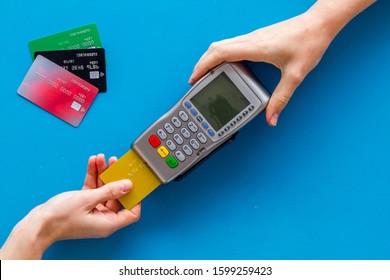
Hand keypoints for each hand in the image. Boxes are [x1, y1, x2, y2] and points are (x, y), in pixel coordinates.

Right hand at [0, 154, 140, 258]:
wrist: (37, 224)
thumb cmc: (60, 218)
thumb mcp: (88, 199)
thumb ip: (109, 191)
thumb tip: (127, 185)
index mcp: (108, 223)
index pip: (132, 213)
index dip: (135, 198)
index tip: (135, 183)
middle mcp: (103, 219)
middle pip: (117, 196)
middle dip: (115, 178)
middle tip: (115, 163)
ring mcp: (93, 212)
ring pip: (103, 190)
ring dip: (102, 173)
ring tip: (101, 158)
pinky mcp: (83, 205)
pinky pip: (92, 189)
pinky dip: (92, 177)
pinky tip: (92, 163)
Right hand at [189, 0, 375, 125]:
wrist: (319, 24)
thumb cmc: (308, 42)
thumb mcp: (295, 75)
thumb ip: (281, 99)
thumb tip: (272, 117)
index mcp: (255, 47)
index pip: (219, 53)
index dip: (203, 66)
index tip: (194, 78)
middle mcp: (250, 40)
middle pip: (215, 48)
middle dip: (202, 63)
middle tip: (196, 79)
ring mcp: (253, 38)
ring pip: (222, 44)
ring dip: (210, 58)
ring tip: (207, 73)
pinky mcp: (258, 38)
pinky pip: (232, 44)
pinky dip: (221, 54)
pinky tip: (226, 65)